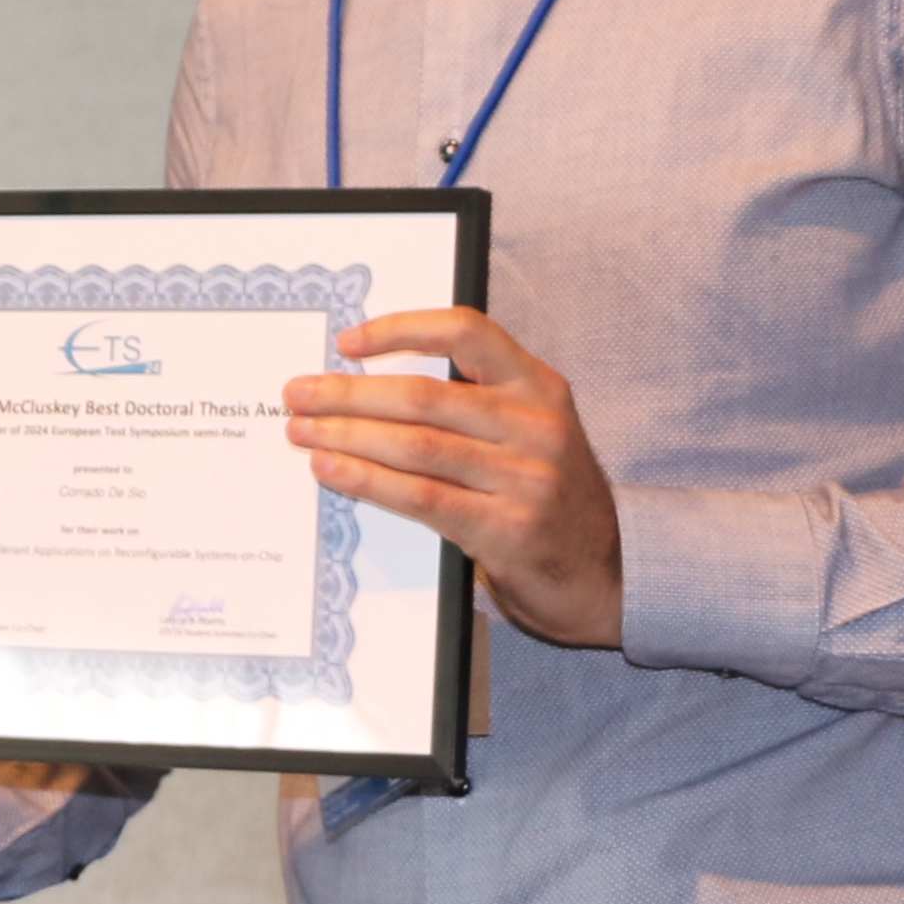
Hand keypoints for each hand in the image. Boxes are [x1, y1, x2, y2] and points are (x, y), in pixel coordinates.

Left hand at [287, 306, 624, 645]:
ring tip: (300, 430)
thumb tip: (369, 391)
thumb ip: (473, 406)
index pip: (466, 333)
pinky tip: (331, 468)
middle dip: (348, 393)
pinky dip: (367, 479)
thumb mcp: (531, 434)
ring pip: (415, 445)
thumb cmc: (549, 498)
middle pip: (423, 395)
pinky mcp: (507, 529)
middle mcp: (536, 424)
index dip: (401, 329)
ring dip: (346, 435)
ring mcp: (525, 478)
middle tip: (297, 392)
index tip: (347, 341)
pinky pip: (420, 496)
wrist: (607, 574)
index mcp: (539, 386)